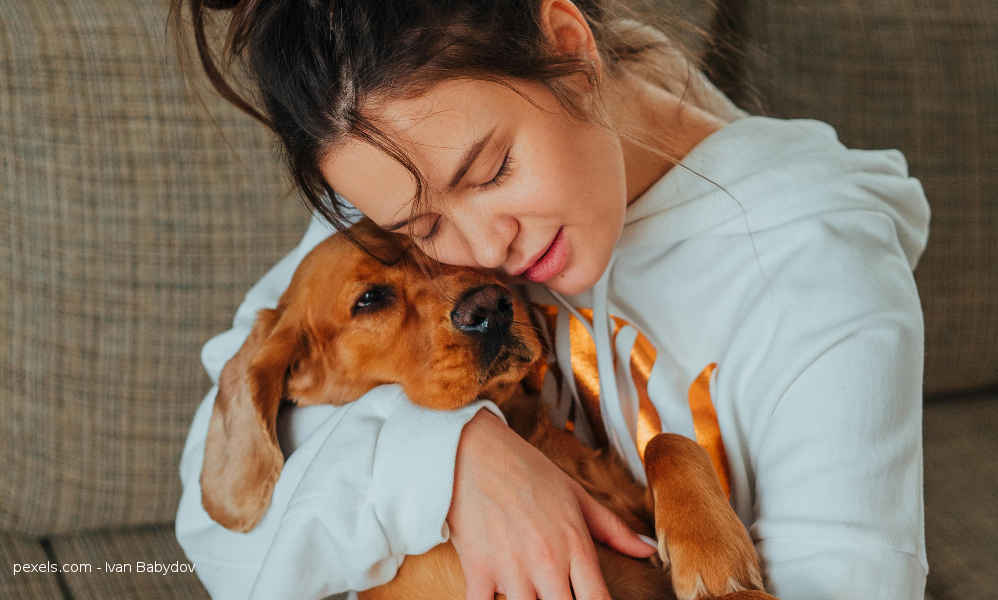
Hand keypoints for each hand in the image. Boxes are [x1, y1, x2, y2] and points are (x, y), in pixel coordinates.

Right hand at [447, 409, 656, 599]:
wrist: (476, 450)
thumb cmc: (528, 471)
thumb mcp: (576, 496)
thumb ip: (614, 529)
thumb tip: (649, 550)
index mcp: (575, 546)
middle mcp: (547, 562)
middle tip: (558, 595)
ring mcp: (511, 568)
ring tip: (532, 594)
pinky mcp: (478, 570)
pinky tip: (497, 595)